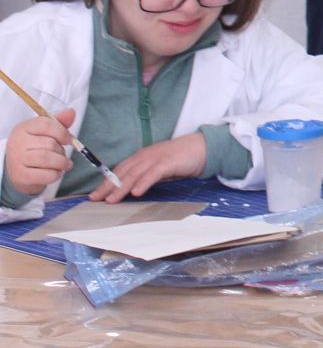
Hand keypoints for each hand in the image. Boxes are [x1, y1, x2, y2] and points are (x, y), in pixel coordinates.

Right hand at [4, 109, 75, 198]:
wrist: (20, 171)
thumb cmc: (35, 148)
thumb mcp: (45, 132)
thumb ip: (59, 122)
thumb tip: (71, 112)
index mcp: (23, 128)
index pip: (46, 124)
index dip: (62, 132)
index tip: (69, 140)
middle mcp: (17, 142)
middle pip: (49, 143)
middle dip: (61, 150)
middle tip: (63, 155)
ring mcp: (17, 160)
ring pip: (46, 159)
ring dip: (61, 162)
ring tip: (64, 164)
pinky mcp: (20, 176)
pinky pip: (45, 175)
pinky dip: (56, 174)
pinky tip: (56, 172)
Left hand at [89, 133, 205, 202]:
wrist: (202, 147)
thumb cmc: (180, 159)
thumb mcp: (159, 167)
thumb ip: (145, 175)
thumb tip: (131, 189)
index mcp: (142, 157)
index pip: (120, 170)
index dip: (106, 182)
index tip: (95, 195)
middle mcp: (145, 156)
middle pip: (123, 172)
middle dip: (108, 186)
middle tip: (96, 199)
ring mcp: (156, 158)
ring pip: (134, 174)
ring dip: (121, 187)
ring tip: (111, 200)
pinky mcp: (168, 162)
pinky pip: (152, 174)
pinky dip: (143, 183)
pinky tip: (136, 192)